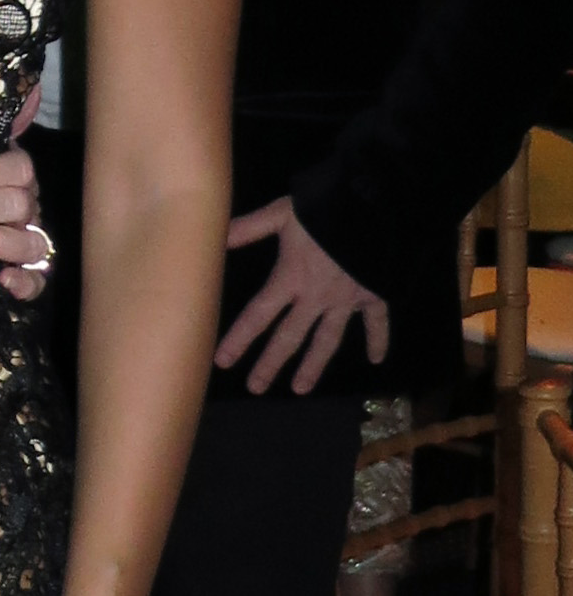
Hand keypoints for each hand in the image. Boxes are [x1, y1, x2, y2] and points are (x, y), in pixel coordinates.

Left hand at [0, 140, 51, 301]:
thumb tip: (7, 104)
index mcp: (14, 178)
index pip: (18, 168)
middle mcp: (26, 209)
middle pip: (18, 204)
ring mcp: (29, 242)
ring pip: (29, 241)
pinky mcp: (27, 275)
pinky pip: (37, 282)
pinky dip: (25, 282)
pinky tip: (4, 279)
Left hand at [214, 197, 386, 394]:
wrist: (379, 206)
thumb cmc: (328, 207)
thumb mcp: (284, 213)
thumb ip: (250, 228)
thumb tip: (215, 235)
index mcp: (291, 279)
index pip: (259, 315)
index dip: (239, 339)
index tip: (222, 362)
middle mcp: (316, 297)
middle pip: (289, 337)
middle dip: (271, 364)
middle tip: (256, 388)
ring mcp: (347, 300)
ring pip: (327, 340)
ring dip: (314, 366)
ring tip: (300, 389)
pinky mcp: (374, 294)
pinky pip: (378, 322)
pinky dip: (379, 340)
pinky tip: (377, 360)